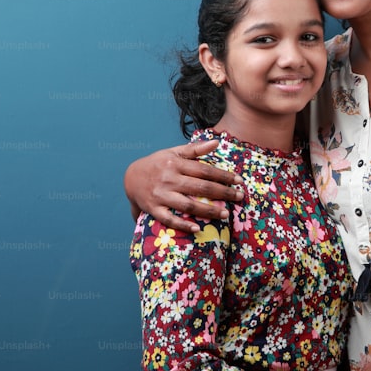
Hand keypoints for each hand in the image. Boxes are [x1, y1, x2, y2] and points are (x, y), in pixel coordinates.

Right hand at [123, 139, 242, 231]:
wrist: (131, 177)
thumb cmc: (157, 164)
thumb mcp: (174, 152)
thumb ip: (195, 149)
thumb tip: (216, 142)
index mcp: (176, 163)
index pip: (205, 170)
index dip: (223, 176)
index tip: (239, 181)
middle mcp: (169, 179)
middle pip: (201, 188)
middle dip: (223, 193)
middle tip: (240, 197)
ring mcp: (161, 195)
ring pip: (188, 205)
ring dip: (208, 211)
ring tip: (225, 214)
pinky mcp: (153, 209)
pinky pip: (169, 219)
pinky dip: (183, 224)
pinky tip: (197, 229)